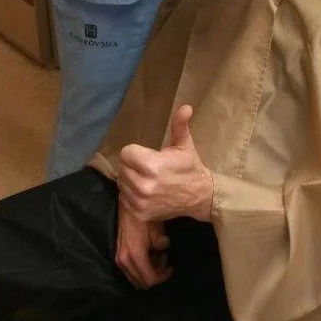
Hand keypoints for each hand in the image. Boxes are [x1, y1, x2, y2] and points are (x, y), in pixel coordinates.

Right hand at [115, 206, 172, 288]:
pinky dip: (141, 268)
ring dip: (148, 273)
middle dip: (156, 276)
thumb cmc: (143, 215)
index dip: (163, 277)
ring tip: (158, 256)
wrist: (127, 206)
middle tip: (165, 260)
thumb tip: (164, 247)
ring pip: (135, 279)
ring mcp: (119, 259)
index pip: (149, 279)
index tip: (171, 267)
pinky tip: (149, 254)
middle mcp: (124, 260)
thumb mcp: (157, 227)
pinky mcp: (118, 255)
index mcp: (134, 254)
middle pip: (141, 283)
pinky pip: (130, 271)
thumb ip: (161, 242)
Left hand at [117, 105, 213, 222]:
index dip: (136, 152)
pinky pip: (123, 198)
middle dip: (132, 165)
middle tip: (147, 166)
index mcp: (152, 165)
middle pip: (122, 168)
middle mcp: (144, 185)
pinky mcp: (140, 213)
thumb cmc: (189, 167)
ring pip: (121, 183)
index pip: (126, 153)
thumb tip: (186, 107)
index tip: (147, 154)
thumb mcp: (184, 144)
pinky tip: (145, 190)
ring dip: (130, 179)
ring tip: (146, 177)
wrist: (199, 196)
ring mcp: (141, 201)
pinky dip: (131, 194)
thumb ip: (180, 125)